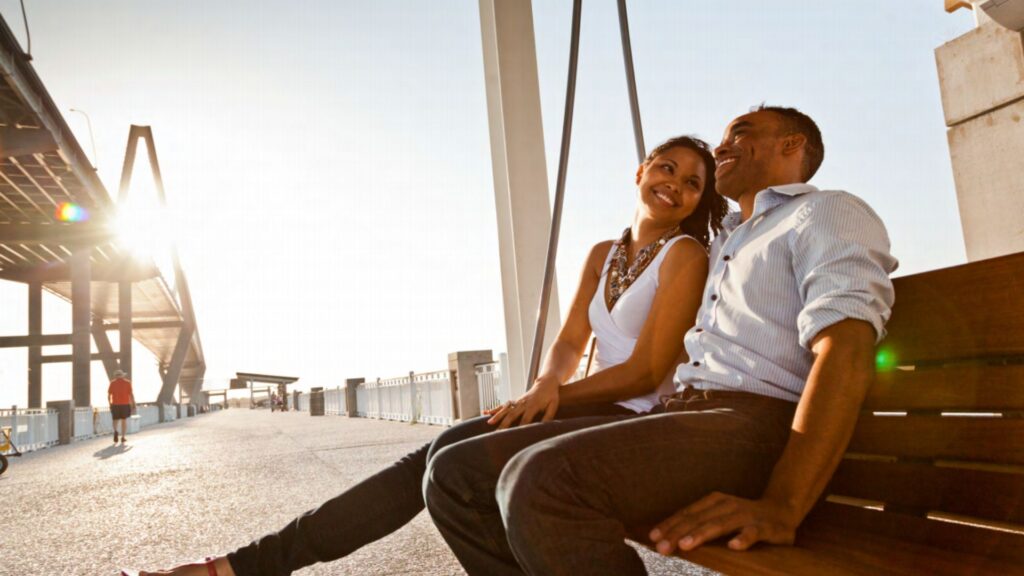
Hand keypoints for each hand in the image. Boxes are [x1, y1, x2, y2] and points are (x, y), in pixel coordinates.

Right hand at [486, 377, 559, 428]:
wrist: (546, 382)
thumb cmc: (551, 396)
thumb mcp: (553, 405)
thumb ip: (548, 416)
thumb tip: (544, 427)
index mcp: (533, 405)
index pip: (525, 419)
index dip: (520, 427)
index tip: (514, 435)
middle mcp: (523, 403)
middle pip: (512, 415)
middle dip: (504, 424)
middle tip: (497, 433)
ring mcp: (518, 401)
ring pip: (505, 409)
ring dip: (497, 416)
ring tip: (489, 423)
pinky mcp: (515, 400)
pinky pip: (503, 405)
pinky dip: (495, 409)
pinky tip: (486, 412)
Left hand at [648, 492, 799, 553]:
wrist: (782, 510)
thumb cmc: (743, 517)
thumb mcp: (719, 517)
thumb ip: (698, 525)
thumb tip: (669, 537)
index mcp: (713, 502)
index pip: (687, 514)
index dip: (669, 525)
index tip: (653, 537)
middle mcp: (727, 505)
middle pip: (698, 520)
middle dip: (678, 533)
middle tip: (662, 547)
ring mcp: (745, 515)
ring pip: (720, 525)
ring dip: (701, 534)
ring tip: (686, 544)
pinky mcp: (764, 526)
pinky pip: (752, 533)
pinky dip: (743, 539)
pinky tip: (733, 546)